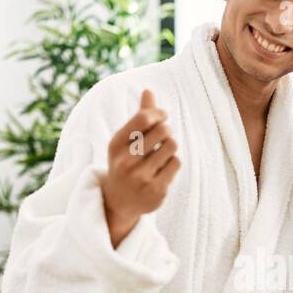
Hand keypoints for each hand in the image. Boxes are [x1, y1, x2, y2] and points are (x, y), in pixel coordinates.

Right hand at [101, 88, 181, 246]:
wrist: (118, 201)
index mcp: (116, 144)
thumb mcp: (125, 140)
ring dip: (171, 146)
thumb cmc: (125, 162)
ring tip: (163, 152)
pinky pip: (176, 163)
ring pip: (172, 146)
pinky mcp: (156, 190)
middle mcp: (126, 161)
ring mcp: (141, 178)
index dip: (159, 113)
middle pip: (163, 130)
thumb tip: (149, 90)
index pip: (143, 118)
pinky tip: (163, 168)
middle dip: (167, 130)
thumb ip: (139, 116)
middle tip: (163, 136)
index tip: (162, 117)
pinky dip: (173, 162)